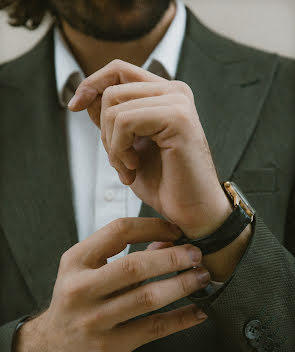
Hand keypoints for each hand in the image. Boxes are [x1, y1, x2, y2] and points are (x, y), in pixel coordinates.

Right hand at [13, 218, 209, 351]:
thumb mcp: (87, 270)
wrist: (53, 347)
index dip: (152, 227)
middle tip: (196, 255)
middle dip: (173, 258)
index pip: (118, 231)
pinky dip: (181, 318)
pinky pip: (154, 328)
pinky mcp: (109, 346)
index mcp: (75, 261)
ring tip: (202, 277)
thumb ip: (124, 254)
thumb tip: (168, 242)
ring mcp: (94, 320)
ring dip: (182, 285)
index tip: (176, 231)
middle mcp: (80, 289)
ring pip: (147, 298)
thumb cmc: (76, 300)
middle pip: (135, 266)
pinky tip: (198, 311)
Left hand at [68, 59, 231, 238]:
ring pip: (114, 106)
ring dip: (112, 145)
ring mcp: (177, 102)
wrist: (192, 211)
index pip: (119, 70)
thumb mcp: (127, 147)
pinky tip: (134, 167)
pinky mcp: (177, 117)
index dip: (91, 83)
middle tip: (120, 162)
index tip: (74, 106)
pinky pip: (125, 121)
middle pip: (112, 90)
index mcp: (165, 95)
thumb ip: (111, 120)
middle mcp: (174, 92)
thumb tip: (85, 96)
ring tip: (129, 169)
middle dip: (104, 131)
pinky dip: (119, 149)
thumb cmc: (164, 184)